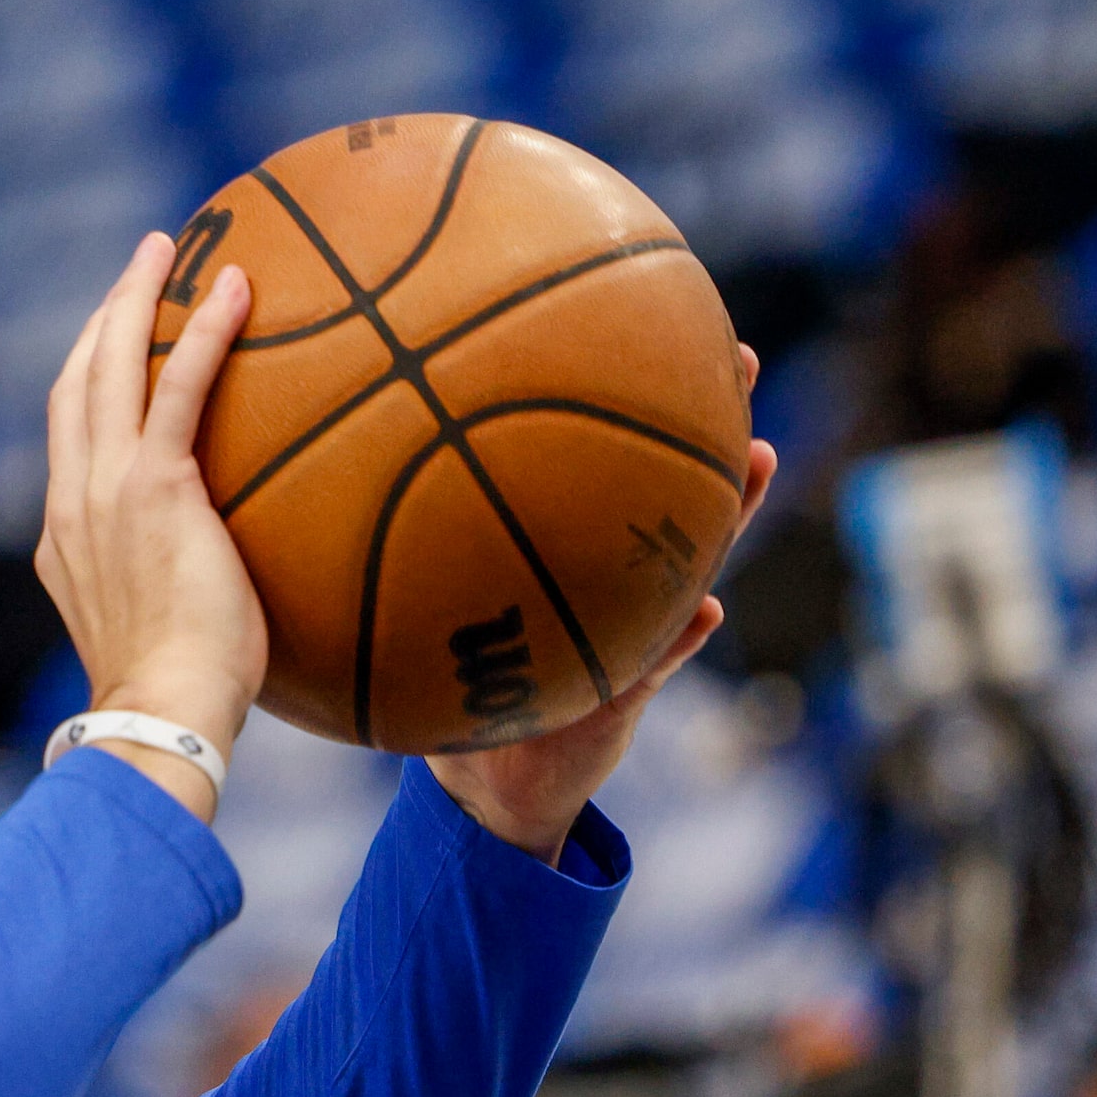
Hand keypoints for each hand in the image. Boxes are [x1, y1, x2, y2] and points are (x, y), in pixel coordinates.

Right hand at [35, 233, 266, 821]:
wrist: (161, 718)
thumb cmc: (182, 704)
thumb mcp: (168, 640)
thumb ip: (184, 598)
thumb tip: (240, 596)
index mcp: (66, 536)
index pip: (69, 436)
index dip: (88, 378)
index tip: (117, 342)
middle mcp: (73, 502)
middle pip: (75, 382)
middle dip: (103, 316)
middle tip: (141, 265)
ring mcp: (105, 490)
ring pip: (108, 366)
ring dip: (135, 297)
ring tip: (172, 248)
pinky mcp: (154, 488)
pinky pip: (177, 386)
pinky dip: (201, 330)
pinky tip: (234, 285)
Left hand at [427, 344, 779, 863]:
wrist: (487, 778)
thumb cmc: (458, 683)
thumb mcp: (417, 611)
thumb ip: (396, 547)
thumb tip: (339, 459)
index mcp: (568, 545)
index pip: (600, 457)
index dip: (627, 391)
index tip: (648, 318)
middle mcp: (610, 576)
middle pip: (668, 486)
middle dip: (706, 420)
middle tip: (734, 357)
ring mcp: (632, 628)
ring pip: (688, 560)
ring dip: (728, 515)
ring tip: (758, 458)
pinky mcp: (629, 690)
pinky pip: (658, 660)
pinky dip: (682, 638)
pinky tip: (708, 610)